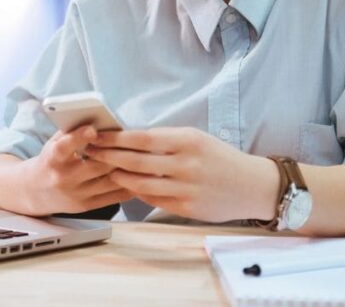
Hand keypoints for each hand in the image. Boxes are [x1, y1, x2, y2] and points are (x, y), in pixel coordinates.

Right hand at [21, 125, 133, 215]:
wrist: (35, 191)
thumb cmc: (50, 160)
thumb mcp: (53, 143)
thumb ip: (72, 132)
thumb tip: (98, 118)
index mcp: (52, 159)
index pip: (64, 147)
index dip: (78, 137)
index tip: (93, 129)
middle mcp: (63, 179)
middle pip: (97, 165)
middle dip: (116, 152)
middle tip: (133, 141)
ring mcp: (76, 195)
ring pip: (110, 180)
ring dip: (127, 167)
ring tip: (141, 156)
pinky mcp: (87, 206)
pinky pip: (115, 196)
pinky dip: (129, 184)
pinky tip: (138, 174)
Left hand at [84, 127, 278, 222]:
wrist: (253, 185)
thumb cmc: (220, 158)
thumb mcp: (197, 138)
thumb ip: (166, 139)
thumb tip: (129, 138)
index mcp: (187, 141)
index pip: (142, 138)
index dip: (115, 138)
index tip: (97, 135)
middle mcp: (186, 164)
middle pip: (136, 161)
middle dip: (109, 156)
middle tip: (91, 152)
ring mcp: (186, 189)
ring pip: (141, 183)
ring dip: (119, 176)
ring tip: (106, 169)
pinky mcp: (188, 208)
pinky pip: (154, 200)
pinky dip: (137, 192)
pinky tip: (127, 185)